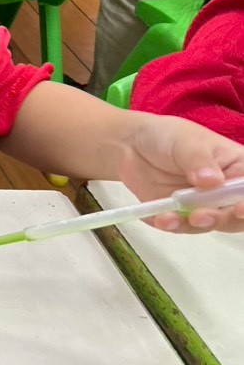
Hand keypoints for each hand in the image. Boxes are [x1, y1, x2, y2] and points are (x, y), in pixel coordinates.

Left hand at [118, 114, 243, 232]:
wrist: (131, 146)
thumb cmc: (169, 137)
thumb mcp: (186, 142)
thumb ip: (199, 161)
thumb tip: (213, 181)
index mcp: (239, 169)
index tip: (239, 209)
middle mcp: (228, 191)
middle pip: (239, 215)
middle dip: (224, 219)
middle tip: (201, 215)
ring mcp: (206, 205)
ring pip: (214, 224)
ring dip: (198, 224)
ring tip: (174, 216)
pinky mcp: (183, 215)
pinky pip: (185, 227)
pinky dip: (175, 226)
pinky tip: (161, 219)